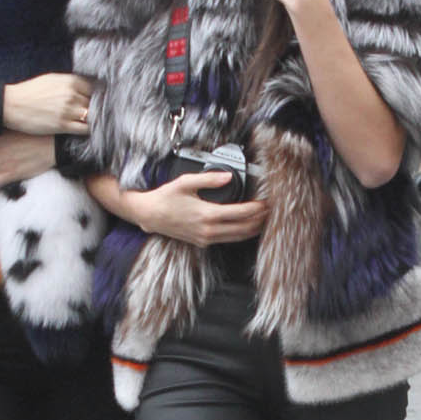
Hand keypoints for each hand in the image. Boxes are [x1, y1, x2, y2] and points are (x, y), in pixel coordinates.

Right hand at [0, 73, 91, 134]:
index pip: (94, 88)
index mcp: (70, 81)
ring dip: (93, 120)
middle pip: (94, 102)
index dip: (95, 96)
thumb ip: (69, 83)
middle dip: (94, 108)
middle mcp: (71, 94)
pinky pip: (85, 129)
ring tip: (90, 122)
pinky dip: (88, 130)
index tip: (95, 101)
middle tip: (92, 113)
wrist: (12, 105)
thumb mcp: (51, 80)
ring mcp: (68, 110)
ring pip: (92, 116)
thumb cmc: (30, 92)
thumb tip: (85, 88)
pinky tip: (86, 130)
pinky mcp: (62, 125)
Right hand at [123, 170, 268, 246]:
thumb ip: (209, 179)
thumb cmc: (165, 198)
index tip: (266, 202)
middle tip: (270, 211)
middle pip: (244, 229)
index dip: (257, 208)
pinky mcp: (203, 242)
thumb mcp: (186, 182)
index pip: (241, 214)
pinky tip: (246, 226)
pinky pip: (227, 240)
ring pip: (237, 237)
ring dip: (253, 229)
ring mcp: (206, 239)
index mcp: (207, 214)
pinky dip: (240, 234)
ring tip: (263, 219)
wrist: (149, 214)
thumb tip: (227, 176)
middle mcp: (208, 230)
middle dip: (260, 220)